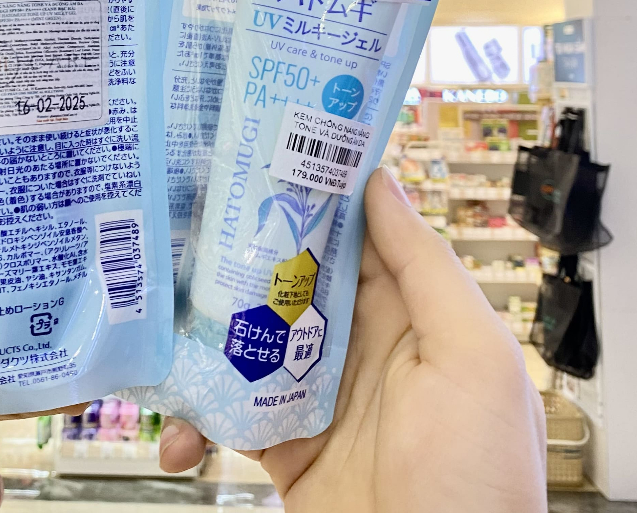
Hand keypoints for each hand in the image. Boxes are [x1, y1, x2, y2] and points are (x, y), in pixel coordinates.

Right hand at [160, 167, 547, 512]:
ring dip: (201, 336)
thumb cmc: (476, 482)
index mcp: (408, 315)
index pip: (352, 236)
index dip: (309, 195)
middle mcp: (358, 346)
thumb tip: (380, 182)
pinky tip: (178, 433)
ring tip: (160, 331)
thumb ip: (427, 270)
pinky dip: (195, 421)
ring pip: (247, 340)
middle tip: (182, 230)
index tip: (258, 157)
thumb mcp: (474, 361)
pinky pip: (228, 415)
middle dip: (237, 256)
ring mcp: (314, 395)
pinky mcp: (281, 445)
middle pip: (287, 280)